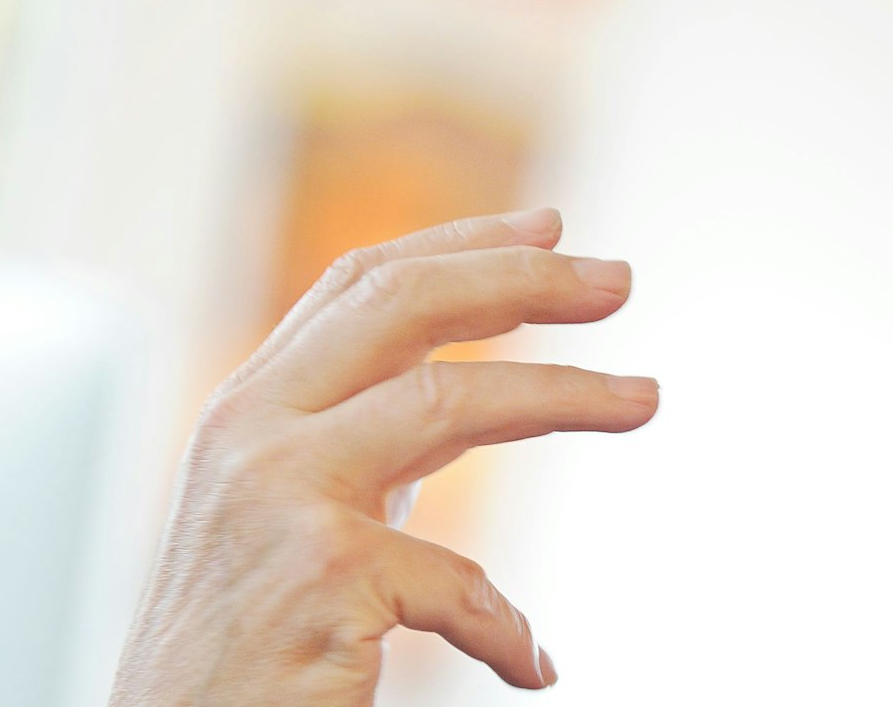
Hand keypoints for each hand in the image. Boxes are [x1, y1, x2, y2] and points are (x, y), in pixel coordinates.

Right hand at [110, 208, 655, 703]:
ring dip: (568, 394)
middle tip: (619, 279)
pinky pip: (460, 581)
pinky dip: (506, 626)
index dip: (462, 243)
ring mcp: (280, 496)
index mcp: (252, 409)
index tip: (552, 229)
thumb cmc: (244, 649)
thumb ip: (371, 446)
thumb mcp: (300, 516)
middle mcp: (253, 431)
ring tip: (647, 399)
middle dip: (523, 280)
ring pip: (449, 399)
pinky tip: (531, 665)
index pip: (361, 285)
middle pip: (404, 303)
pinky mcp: (318, 575)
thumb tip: (478, 391)